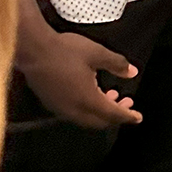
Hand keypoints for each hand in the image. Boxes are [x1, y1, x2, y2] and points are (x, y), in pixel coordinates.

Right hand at [18, 29, 142, 128]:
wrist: (33, 50)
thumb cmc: (66, 51)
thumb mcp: (97, 53)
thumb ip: (117, 64)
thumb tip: (132, 72)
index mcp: (88, 100)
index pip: (113, 114)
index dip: (127, 116)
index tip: (138, 117)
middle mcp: (74, 110)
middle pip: (99, 121)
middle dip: (115, 114)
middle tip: (127, 102)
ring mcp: (61, 108)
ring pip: (86, 118)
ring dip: (101, 111)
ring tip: (112, 95)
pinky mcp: (51, 103)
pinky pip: (75, 113)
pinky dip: (88, 108)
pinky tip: (91, 93)